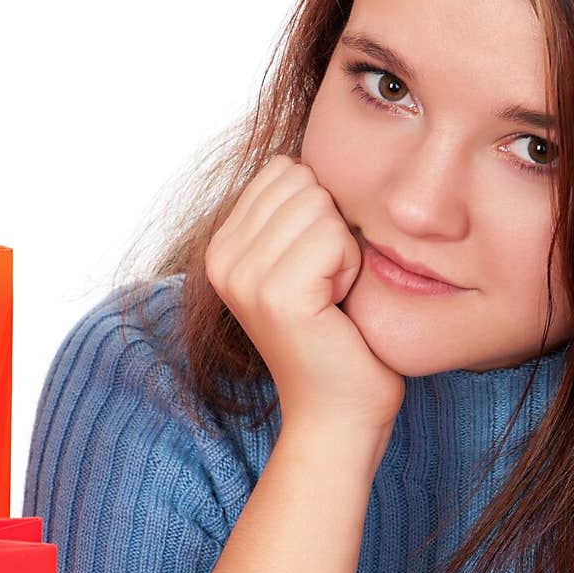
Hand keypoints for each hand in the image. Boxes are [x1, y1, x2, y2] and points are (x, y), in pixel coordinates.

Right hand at [205, 153, 405, 440]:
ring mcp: (243, 276)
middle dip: (334, 228)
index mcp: (223, 245)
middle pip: (303, 181)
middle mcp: (221, 257)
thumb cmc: (339, 340)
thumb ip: (297, 211)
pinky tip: (338, 308)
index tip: (319, 273)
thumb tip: (310, 157)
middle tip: (329, 289)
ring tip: (333, 299)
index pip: (286, 170)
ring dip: (346, 250)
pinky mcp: (275, 294)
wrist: (339, 415)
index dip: (322, 214)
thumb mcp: (309, 261)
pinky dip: (352, 269)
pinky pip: (335, 236)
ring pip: (321, 204)